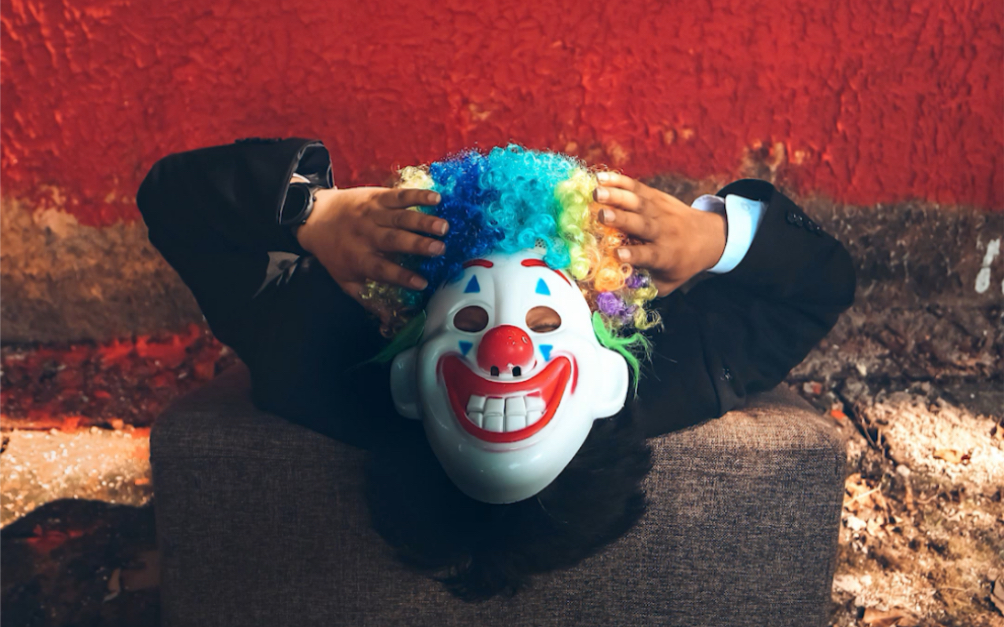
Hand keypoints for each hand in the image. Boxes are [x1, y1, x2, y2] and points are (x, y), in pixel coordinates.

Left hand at [296, 186, 446, 315]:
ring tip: (444, 227)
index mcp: (359, 258)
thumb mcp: (345, 280)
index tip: (423, 283)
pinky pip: (399, 196)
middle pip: (393, 240)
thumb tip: (389, 322)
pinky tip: (435, 198)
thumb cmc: (334, 252)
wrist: (315, 217)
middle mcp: (366, 236)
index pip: (382, 269)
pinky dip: (417, 196)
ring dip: (423, 220)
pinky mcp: (377, 197)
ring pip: (400, 217)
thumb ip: (368, 300)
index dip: (402, 276)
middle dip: (418, 244)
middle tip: (440, 249)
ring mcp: (372, 214)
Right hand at [593, 172, 726, 295]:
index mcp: (665, 254)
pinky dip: (618, 181)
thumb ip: (647, 286)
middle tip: (601, 215)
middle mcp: (662, 231)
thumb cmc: (682, 263)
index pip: (649, 254)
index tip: (617, 254)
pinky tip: (600, 177)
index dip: (633, 254)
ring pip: (637, 202)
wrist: (709, 235)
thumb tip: (616, 291)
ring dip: (616, 195)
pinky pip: (636, 187)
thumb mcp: (670, 282)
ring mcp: (659, 210)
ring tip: (596, 191)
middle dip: (621, 219)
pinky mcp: (656, 196)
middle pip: (641, 224)